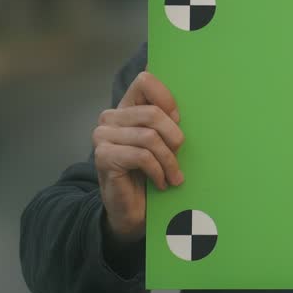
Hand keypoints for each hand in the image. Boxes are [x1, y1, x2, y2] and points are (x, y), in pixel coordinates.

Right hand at [93, 70, 184, 243]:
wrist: (132, 211)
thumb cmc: (152, 173)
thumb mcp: (165, 142)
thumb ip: (169, 118)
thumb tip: (189, 97)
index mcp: (126, 107)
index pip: (145, 81)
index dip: (166, 98)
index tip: (178, 119)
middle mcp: (110, 118)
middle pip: (152, 113)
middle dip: (173, 137)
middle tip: (179, 155)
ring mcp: (103, 136)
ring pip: (149, 137)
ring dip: (168, 160)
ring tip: (173, 175)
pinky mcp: (103, 156)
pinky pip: (141, 156)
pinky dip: (157, 171)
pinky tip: (161, 182)